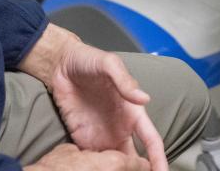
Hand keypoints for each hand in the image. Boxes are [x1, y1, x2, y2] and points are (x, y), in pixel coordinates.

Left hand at [18, 26, 167, 170]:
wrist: (60, 65)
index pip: (151, 140)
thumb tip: (144, 99)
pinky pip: (93, 161)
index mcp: (132, 112)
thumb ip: (125, 81)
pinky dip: (97, 169)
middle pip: (135, 159)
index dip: (159, 158)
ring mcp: (102, 135)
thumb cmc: (88, 60)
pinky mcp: (82, 139)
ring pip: (115, 163)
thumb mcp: (109, 64)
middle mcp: (120, 127)